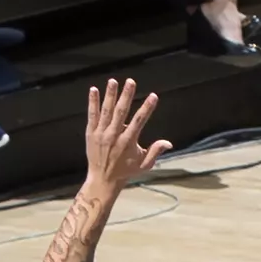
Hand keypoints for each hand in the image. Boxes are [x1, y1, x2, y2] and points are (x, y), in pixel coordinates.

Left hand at [84, 78, 170, 194]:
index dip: (147, 108)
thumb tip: (169, 143)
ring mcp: (101, 134)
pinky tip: (94, 90)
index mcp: (128, 142)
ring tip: (113, 81)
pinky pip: (92, 115)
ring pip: (106, 111)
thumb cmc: (126, 171)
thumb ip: (155, 152)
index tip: (153, 96)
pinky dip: (93, 103)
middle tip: (130, 81)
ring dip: (110, 95)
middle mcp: (114, 136)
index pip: (139, 121)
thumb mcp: (144, 165)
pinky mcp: (91, 133)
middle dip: (126, 95)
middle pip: (121, 112)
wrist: (102, 179)